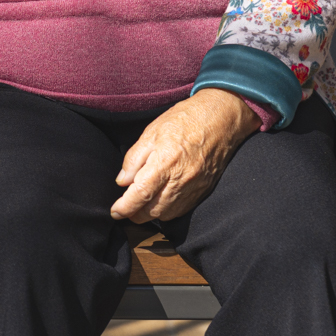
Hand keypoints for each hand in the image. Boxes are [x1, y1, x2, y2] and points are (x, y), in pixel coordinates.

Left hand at [111, 89, 259, 223]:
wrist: (221, 120)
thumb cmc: (184, 120)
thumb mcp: (151, 132)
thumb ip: (134, 159)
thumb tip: (122, 182)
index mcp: (164, 163)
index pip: (140, 194)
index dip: (125, 208)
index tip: (115, 212)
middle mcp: (180, 180)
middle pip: (153, 210)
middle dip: (135, 215)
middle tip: (124, 210)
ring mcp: (194, 188)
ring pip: (167, 214)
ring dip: (151, 215)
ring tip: (140, 208)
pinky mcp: (203, 190)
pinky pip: (182, 210)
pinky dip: (168, 211)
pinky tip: (159, 203)